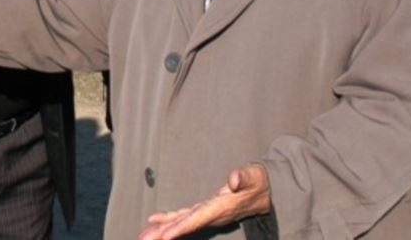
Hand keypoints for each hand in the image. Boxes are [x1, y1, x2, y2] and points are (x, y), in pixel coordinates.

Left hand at [137, 164, 270, 239]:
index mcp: (220, 207)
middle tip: (144, 239)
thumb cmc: (258, 182)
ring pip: (181, 224)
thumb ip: (243, 177)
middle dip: (164, 233)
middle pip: (184, 225)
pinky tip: (155, 221)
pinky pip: (184, 218)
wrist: (267, 192)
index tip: (165, 236)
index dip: (181, 227)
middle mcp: (212, 214)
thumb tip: (234, 179)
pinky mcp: (205, 211)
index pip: (198, 219)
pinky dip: (169, 220)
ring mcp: (207, 214)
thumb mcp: (254, 176)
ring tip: (144, 236)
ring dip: (162, 230)